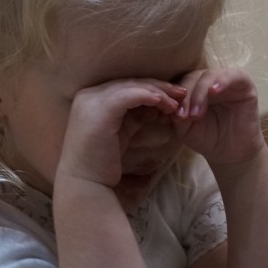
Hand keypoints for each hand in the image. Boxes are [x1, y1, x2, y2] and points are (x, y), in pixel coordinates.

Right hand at [58, 79, 184, 187]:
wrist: (86, 184)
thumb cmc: (102, 163)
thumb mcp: (121, 133)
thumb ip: (134, 117)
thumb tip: (156, 107)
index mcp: (90, 99)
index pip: (126, 86)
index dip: (151, 88)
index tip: (173, 96)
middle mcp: (88, 95)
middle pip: (130, 83)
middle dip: (159, 87)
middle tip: (181, 93)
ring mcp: (92, 101)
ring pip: (132, 87)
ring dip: (158, 92)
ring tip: (177, 102)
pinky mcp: (101, 110)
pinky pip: (130, 95)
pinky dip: (149, 96)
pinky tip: (164, 102)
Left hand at [175, 68, 264, 165]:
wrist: (232, 154)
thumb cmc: (207, 138)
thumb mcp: (185, 128)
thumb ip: (176, 115)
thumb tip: (169, 105)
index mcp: (192, 87)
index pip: (179, 83)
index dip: (172, 97)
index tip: (169, 117)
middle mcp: (208, 80)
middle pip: (192, 77)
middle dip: (186, 96)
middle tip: (183, 117)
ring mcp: (226, 79)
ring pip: (209, 75)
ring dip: (200, 94)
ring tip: (196, 115)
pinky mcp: (244, 83)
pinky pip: (233, 75)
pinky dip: (222, 81)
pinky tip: (214, 92)